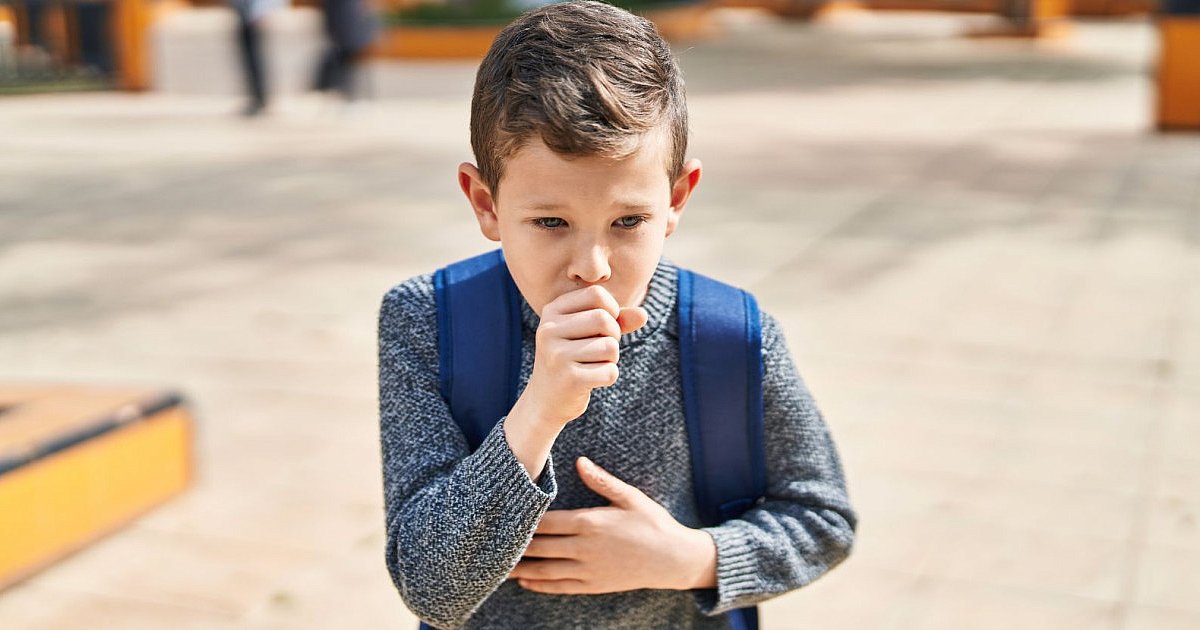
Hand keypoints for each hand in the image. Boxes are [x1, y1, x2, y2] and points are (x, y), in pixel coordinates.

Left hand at [508, 456, 716, 593]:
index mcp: (591, 523)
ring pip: (545, 571)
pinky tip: (525, 582)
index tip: (503, 516)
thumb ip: (602, 481)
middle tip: (489, 543)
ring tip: (497, 566)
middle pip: (540, 547)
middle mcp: (585, 549)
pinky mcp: (593, 585)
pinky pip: (560, 587)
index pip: (547, 522)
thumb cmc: (653, 523)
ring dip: (521, 569)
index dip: (523, 520)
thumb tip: (579, 462)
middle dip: (515, 545)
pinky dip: (540, 585)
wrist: (674, 559)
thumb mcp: (630, 497)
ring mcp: (588, 570)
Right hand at [520, 285, 647, 426]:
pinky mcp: (569, 379)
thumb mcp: (590, 332)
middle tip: (601, 350)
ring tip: (593, 364)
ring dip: (611, 358)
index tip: (603, 327)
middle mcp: (549, 330)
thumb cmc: (572, 358)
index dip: (611, 309)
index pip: (596, 294)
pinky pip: (610, 371)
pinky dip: (609, 376)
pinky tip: (591, 380)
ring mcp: (557, 355)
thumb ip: (617, 320)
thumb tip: (644, 315)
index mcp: (552, 311)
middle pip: (604, 318)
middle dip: (613, 336)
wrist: (545, 399)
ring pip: (610, 346)